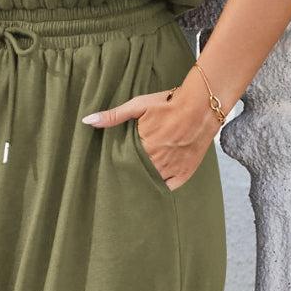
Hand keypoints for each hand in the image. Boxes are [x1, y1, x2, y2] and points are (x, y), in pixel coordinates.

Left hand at [82, 70, 220, 189]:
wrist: (202, 105)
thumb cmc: (169, 103)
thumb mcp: (139, 105)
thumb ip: (113, 116)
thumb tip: (87, 121)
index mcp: (144, 146)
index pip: (124, 163)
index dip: (117, 165)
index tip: (111, 166)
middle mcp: (158, 161)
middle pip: (137, 174)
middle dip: (129, 174)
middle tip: (120, 176)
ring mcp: (173, 168)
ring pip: (152, 182)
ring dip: (143, 181)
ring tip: (134, 180)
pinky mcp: (186, 172)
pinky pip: (170, 187)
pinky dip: (161, 186)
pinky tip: (153, 182)